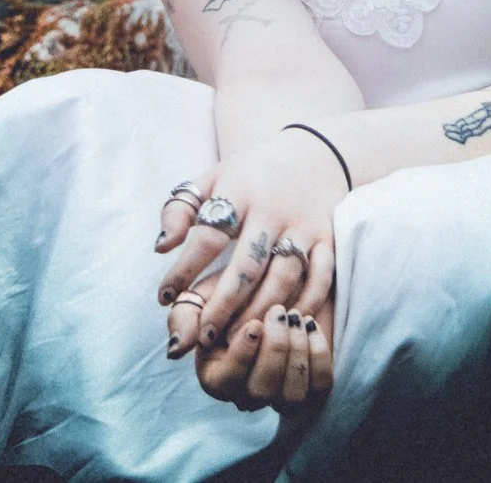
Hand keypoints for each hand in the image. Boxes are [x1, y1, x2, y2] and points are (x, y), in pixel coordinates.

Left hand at [154, 129, 345, 348]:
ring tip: (234, 337)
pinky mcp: (329, 238)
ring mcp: (304, 225)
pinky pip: (320, 279)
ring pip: (283, 278)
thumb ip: (180, 209)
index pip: (208, 236)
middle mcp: (273, 209)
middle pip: (247, 265)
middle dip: (222, 304)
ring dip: (258, 311)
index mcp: (240, 190)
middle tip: (202, 336)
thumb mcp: (213, 177)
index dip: (184, 269)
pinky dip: (303, 305)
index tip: (163, 297)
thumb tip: (161, 248)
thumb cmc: (252, 172)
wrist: (314, 152)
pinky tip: (280, 325)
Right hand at [166, 271, 336, 411]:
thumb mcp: (202, 298)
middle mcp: (248, 393)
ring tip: (296, 317)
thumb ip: (184, 318)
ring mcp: (281, 392)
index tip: (254, 323)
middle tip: (278, 312)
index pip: (227, 382)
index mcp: (217, 377)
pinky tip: (310, 325)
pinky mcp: (311, 383)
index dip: (242, 355)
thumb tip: (176, 349)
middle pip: (261, 393)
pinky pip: (320, 385)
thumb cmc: (232, 295)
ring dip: (296, 353)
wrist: (274, 286)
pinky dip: (319, 355)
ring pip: (292, 395)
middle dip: (273, 351)